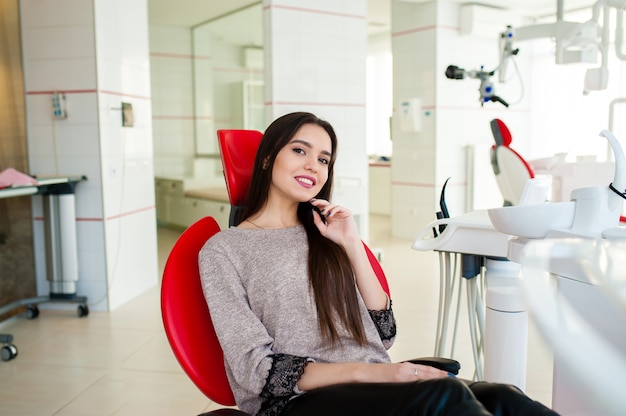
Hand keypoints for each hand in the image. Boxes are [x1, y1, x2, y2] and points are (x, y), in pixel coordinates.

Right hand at [298, 361, 449, 390]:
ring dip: (419, 373)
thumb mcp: (353, 384)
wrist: (306, 378)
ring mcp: (366, 372)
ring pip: (398, 371)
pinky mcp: (358, 375)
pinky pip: (382, 375)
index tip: (439, 375)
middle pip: (405, 370)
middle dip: (427, 374)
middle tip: (447, 376)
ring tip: (437, 376)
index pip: (402, 372)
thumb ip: (370, 386)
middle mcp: (371, 370)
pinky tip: (408, 376)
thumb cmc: (326, 384)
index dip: (422, 373)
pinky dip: (398, 374)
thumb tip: (384, 393)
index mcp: (372, 373)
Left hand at [310, 199, 359, 246]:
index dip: (317, 204)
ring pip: (332, 205)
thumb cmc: (336, 237)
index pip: (322, 208)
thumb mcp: (323, 229)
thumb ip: (317, 221)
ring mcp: (340, 212)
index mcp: (328, 216)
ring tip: (322, 213)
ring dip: (326, 208)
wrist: (346, 241)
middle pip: (326, 204)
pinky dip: (333, 210)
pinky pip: (339, 208)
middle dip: (319, 202)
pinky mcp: (346, 212)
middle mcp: (334, 213)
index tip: (310, 202)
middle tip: (313, 202)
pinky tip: (330, 215)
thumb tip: (312, 211)